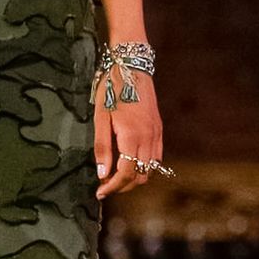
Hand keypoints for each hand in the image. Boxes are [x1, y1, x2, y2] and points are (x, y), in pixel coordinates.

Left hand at [94, 71, 162, 197]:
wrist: (132, 66)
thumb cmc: (112, 89)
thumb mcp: (100, 117)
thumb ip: (102, 147)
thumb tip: (102, 174)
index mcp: (132, 136)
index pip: (126, 173)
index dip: (113, 187)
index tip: (100, 192)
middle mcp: (148, 138)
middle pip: (140, 176)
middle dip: (123, 186)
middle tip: (105, 186)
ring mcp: (156, 134)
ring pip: (150, 169)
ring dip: (134, 178)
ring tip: (115, 176)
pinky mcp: (159, 129)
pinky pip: (155, 157)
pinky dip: (143, 166)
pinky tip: (129, 162)